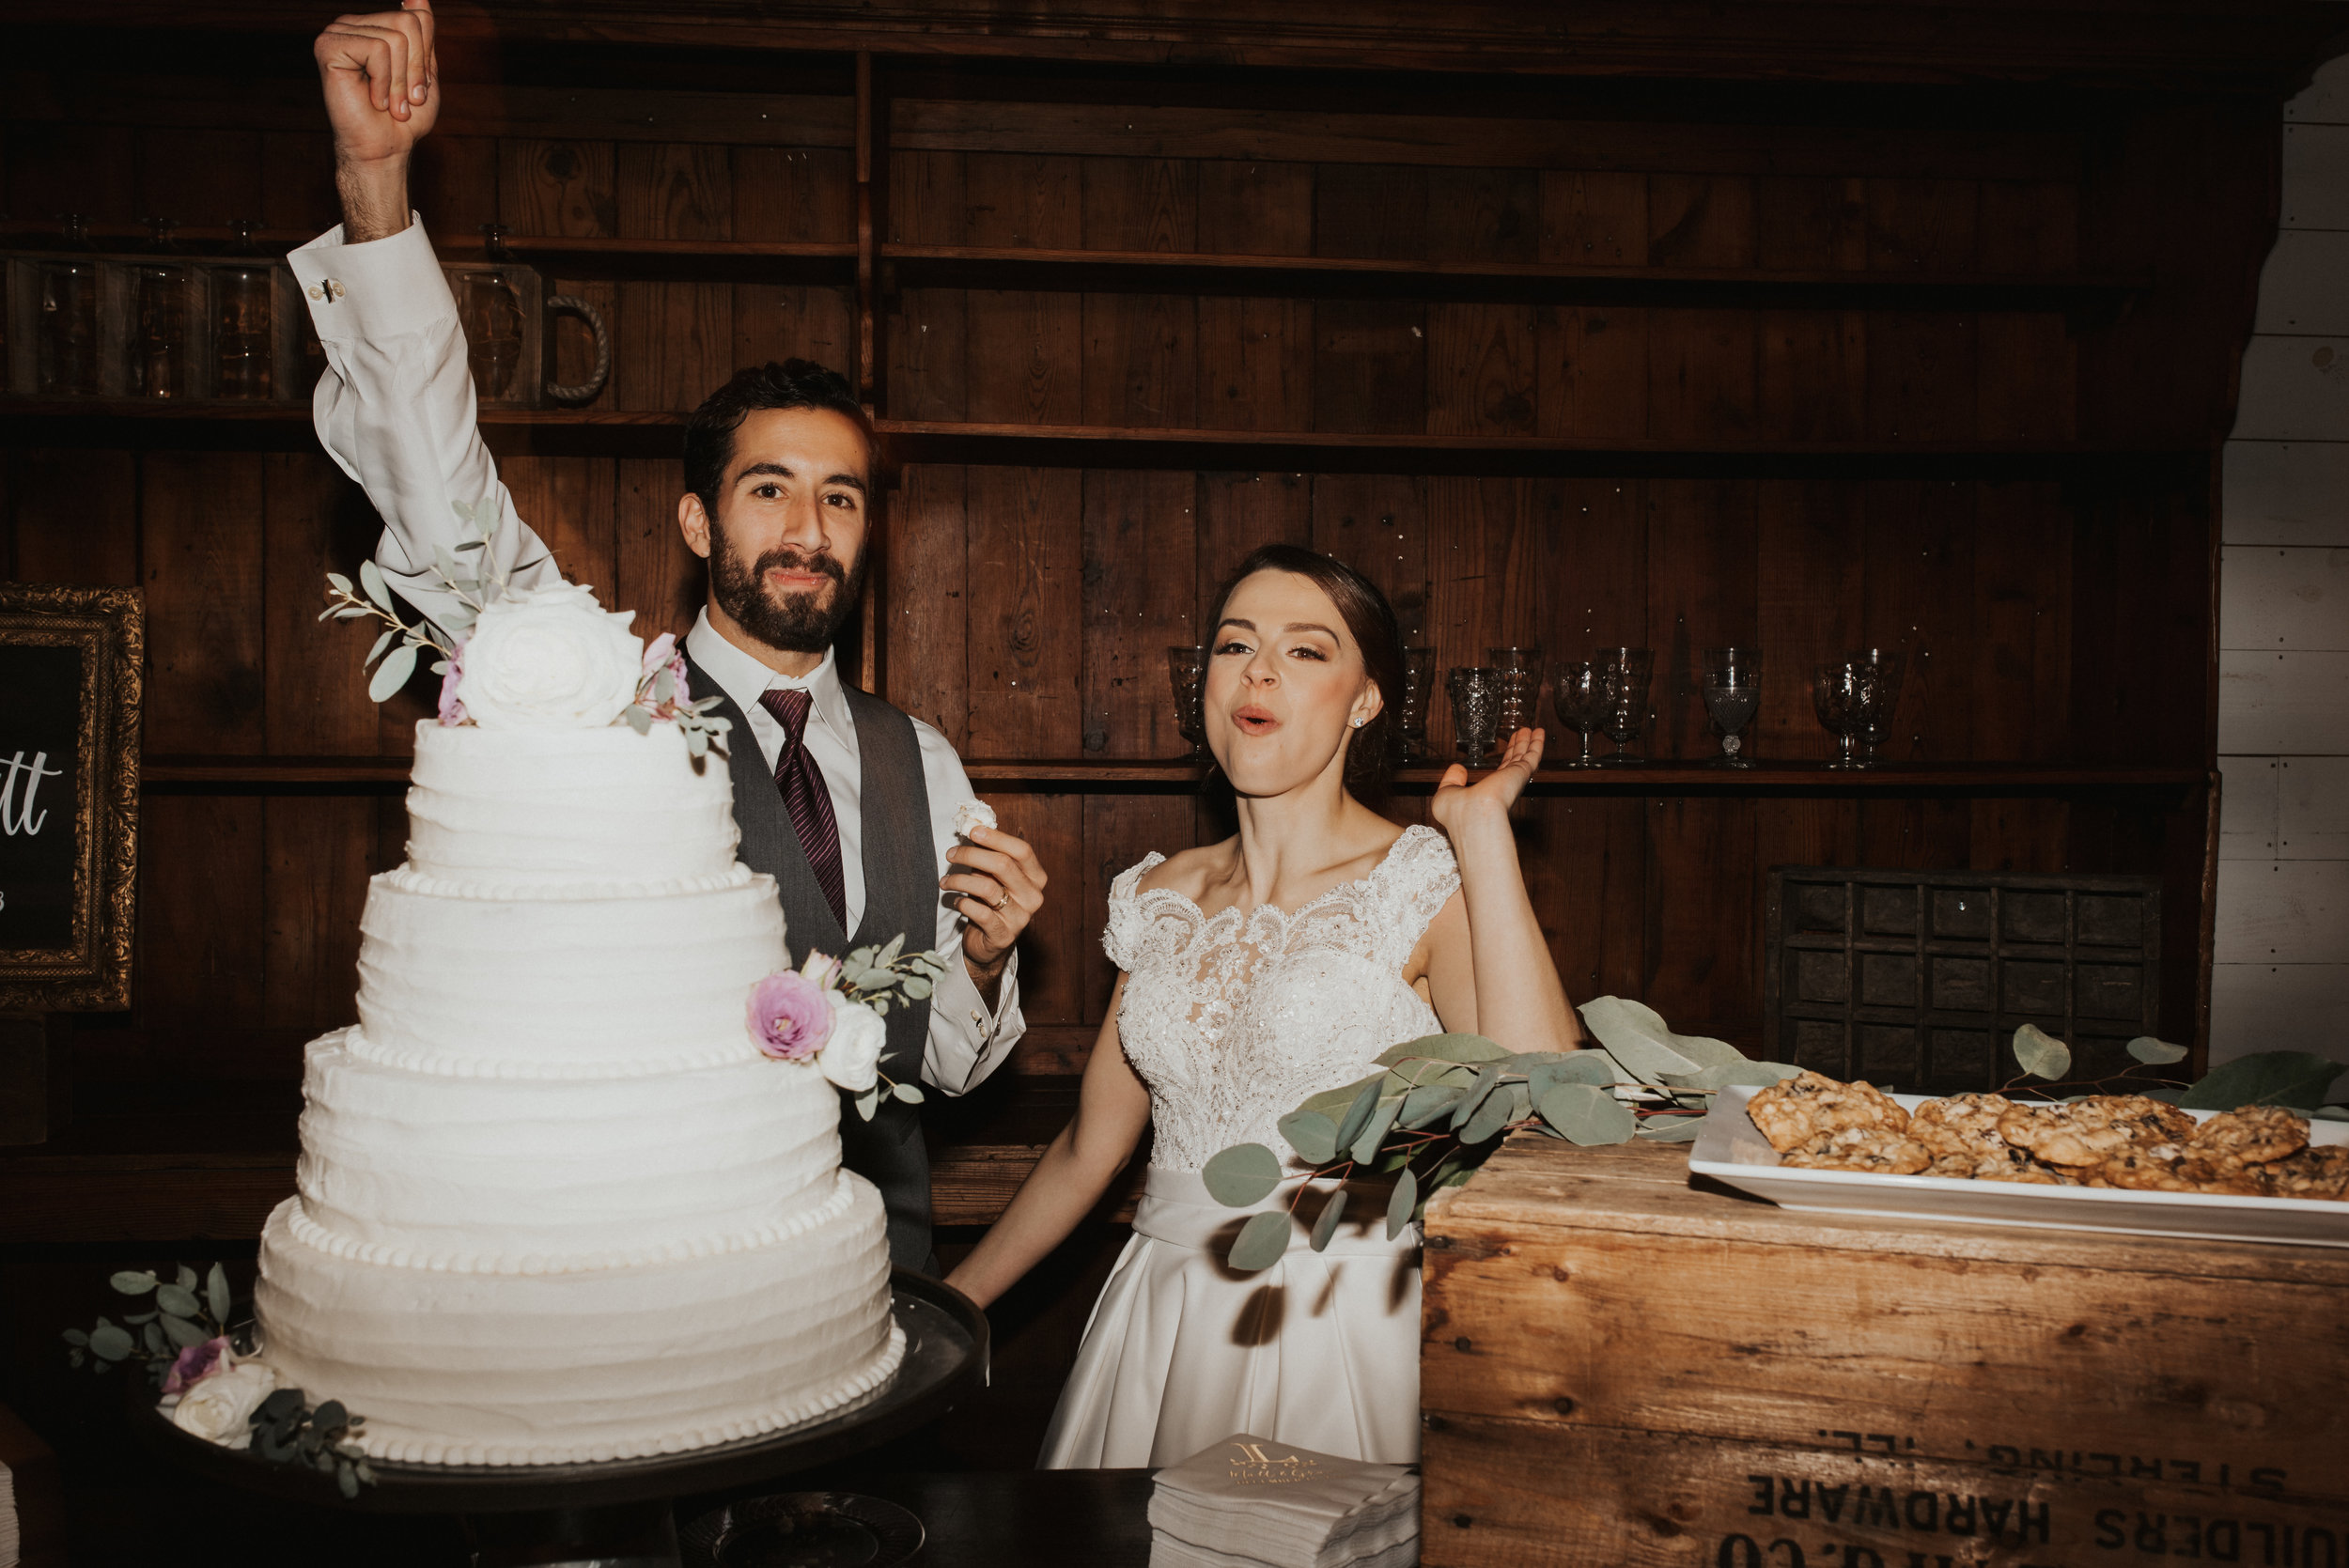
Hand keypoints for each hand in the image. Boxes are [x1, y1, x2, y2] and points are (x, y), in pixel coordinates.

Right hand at [317, 1, 439, 165]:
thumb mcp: (426, 70)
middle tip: (404, 99)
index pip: (419, 15)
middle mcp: (354, 23)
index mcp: (376, 26)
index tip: (414, 86)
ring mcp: (338, 31)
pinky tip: (372, 98)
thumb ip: (423, 33)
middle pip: (408, 22)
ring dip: (400, 81)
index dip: (425, 56)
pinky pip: (377, 49)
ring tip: (389, 103)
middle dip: (415, 69)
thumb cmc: (404, 116)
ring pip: (396, 38)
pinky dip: (383, 81)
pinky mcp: (328, 45)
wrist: (384, 147)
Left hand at [943, 824, 1046, 975]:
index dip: (996, 838)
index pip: (1021, 851)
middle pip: (1003, 865)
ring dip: (960, 880)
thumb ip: (989, 855)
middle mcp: (1033, 897)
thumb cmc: (992, 903)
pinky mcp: (1003, 935)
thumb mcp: (994, 876)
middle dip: (971, 855)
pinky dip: (963, 903)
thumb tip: (973, 827)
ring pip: (987, 888)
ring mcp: (1021, 918)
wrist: (991, 943)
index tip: (972, 831)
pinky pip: (980, 913)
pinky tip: (956, 901)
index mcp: (1036, 877)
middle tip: (951, 854)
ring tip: (945, 881)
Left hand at [1430, 726, 1542, 832]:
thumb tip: (1457, 768)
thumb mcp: (1447, 792)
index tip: (1507, 747)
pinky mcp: (1521, 774)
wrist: (1472, 816)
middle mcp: (1503, 788)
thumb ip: (1452, 779)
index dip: (1504, 758)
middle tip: (1522, 734)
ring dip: (1528, 743)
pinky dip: (1536, 743)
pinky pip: (1532, 755)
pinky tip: (1538, 732)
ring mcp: (1513, 781)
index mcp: (1487, 793)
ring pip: (1524, 757)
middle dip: (1518, 747)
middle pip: (1514, 762)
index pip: (1500, 772)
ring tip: (1531, 730)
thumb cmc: (1458, 812)